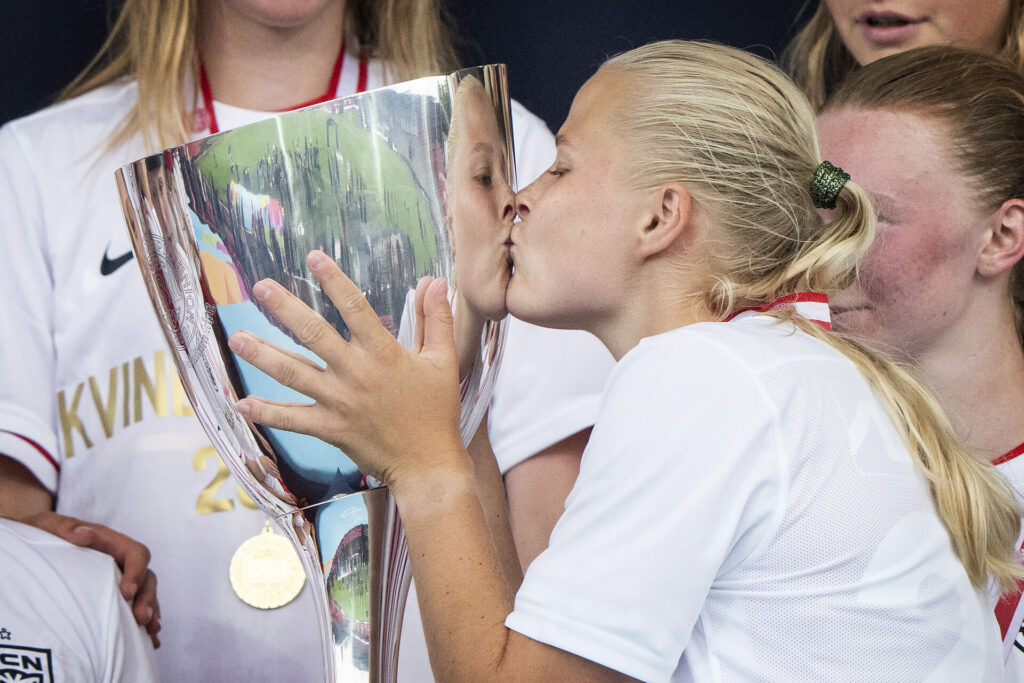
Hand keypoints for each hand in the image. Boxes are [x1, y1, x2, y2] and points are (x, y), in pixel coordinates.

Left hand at [23, 510, 160, 647]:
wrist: (29, 543)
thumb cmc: (38, 532)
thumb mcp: (45, 525)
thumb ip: (64, 527)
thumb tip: (85, 534)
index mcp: (109, 542)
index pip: (136, 553)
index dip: (136, 572)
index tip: (126, 593)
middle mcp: (118, 560)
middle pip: (146, 576)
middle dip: (147, 598)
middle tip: (141, 619)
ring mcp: (117, 577)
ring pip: (144, 593)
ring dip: (150, 611)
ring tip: (150, 631)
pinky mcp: (110, 594)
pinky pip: (133, 606)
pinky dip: (143, 621)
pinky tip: (148, 639)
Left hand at [229, 251, 465, 487]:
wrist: (428, 464)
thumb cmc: (437, 411)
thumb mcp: (444, 361)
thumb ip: (436, 319)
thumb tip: (434, 280)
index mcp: (385, 353)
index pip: (355, 308)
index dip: (334, 281)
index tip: (313, 257)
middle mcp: (357, 373)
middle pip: (315, 334)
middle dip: (285, 309)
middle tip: (260, 287)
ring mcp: (340, 402)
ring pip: (295, 374)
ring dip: (263, 356)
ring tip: (237, 339)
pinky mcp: (331, 429)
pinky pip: (293, 419)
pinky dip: (267, 413)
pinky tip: (242, 403)